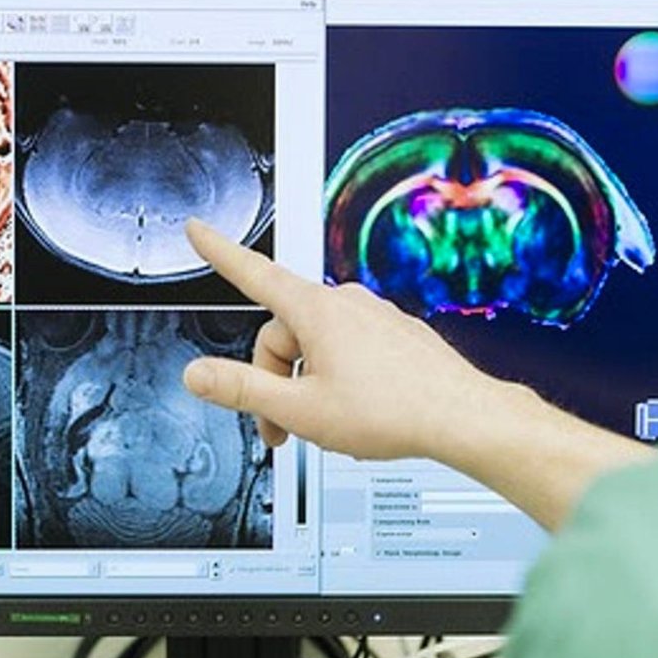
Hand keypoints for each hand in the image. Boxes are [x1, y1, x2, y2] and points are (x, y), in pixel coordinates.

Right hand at [181, 219, 508, 461]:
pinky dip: (338, 379)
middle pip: (282, 334)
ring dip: (305, 384)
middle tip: (279, 428)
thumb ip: (241, 389)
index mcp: (315, 312)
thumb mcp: (299, 409)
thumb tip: (197, 375)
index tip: (198, 229)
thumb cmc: (391, 411)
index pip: (252, 273)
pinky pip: (349, 350)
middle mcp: (345, 303)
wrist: (461, 417)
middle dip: (273, 381)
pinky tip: (356, 411)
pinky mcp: (394, 335)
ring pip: (316, 345)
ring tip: (324, 425)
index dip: (219, 252)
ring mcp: (373, 317)